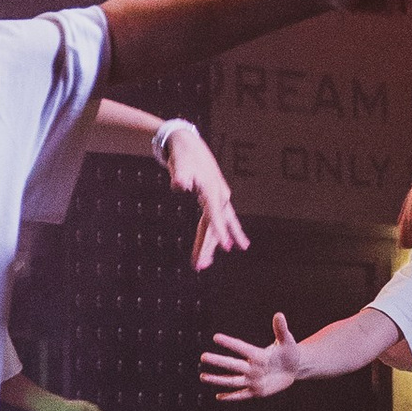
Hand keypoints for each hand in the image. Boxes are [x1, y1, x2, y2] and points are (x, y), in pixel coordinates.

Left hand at [163, 127, 249, 271]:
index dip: (220, 231)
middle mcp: (220, 196)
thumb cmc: (183, 156)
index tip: (225, 247)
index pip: (215, 215)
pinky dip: (224, 232)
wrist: (188, 144)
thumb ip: (180, 176)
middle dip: (208, 246)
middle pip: (214, 225)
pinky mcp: (215, 198)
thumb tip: (179, 185)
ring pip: (217, 225)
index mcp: (212, 191)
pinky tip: (232, 246)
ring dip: (212, 244)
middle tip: (199, 266)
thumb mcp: (180, 165)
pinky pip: (219, 220)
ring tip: (205, 264)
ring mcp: (219, 198)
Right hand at [200, 317, 300, 403]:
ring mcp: (253, 380)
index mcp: (257, 354)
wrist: (294, 366)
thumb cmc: (288, 351)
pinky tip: (219, 397)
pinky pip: (243, 395)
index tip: (216, 337)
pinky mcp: (257, 391)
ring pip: (232, 380)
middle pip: (233, 365)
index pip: (242, 348)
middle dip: (218, 361)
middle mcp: (252, 367)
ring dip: (218, 380)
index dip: (230, 343)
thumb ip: (280, 329)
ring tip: (203, 376)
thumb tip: (279, 314)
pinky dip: (232, 397)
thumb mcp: (287, 340)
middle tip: (203, 357)